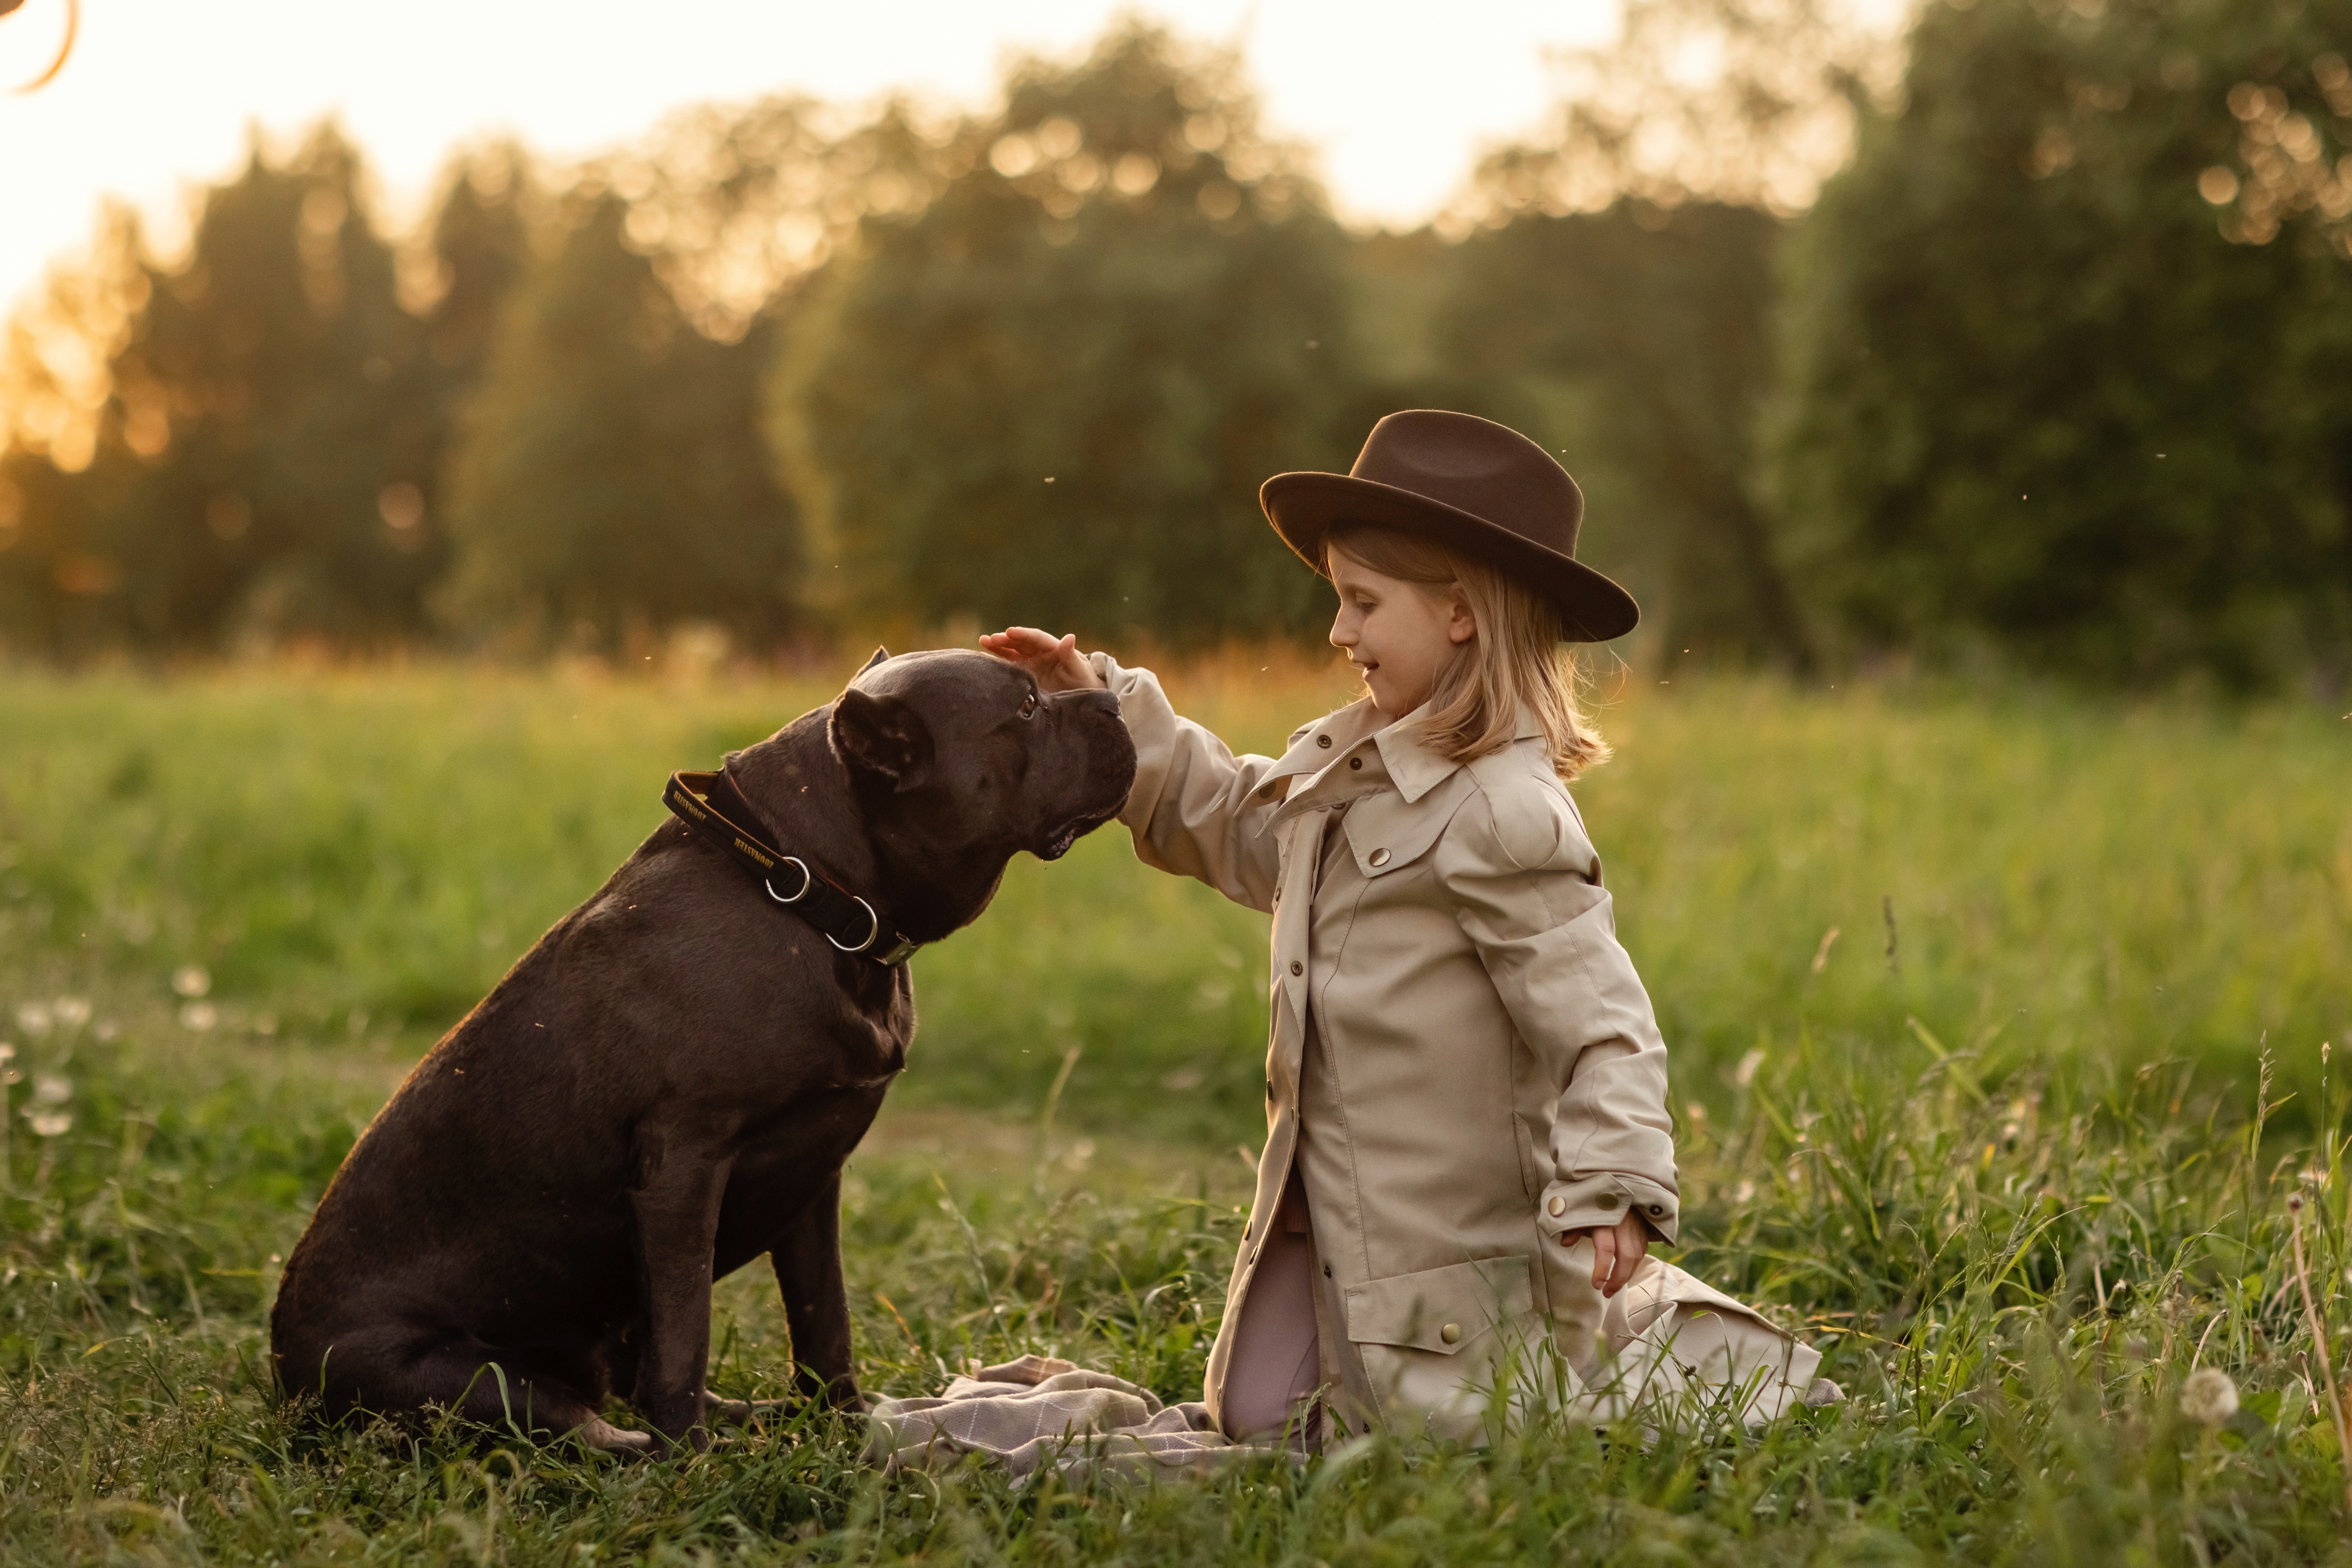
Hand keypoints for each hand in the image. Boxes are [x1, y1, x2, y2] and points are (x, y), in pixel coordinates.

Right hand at [979, 626, 1103, 692]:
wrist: (1083, 698)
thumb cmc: (1084, 681)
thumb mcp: (1079, 669)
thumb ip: (1070, 655)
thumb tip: (1070, 637)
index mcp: (1054, 648)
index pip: (1037, 638)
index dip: (1023, 634)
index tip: (1010, 632)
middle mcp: (1041, 653)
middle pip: (1021, 643)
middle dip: (1006, 639)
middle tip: (991, 638)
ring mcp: (1033, 663)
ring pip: (1013, 651)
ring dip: (999, 646)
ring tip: (983, 641)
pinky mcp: (1027, 675)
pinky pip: (1011, 666)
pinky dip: (1000, 661)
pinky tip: (986, 657)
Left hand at [1560, 1210, 1649, 1298]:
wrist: (1618, 1183)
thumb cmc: (1594, 1201)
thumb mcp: (1579, 1210)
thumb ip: (1572, 1226)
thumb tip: (1564, 1243)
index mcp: (1605, 1217)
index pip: (1606, 1247)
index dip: (1601, 1268)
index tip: (1596, 1285)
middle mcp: (1623, 1222)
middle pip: (1627, 1256)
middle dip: (1618, 1279)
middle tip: (1606, 1293)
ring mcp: (1636, 1225)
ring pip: (1637, 1256)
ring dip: (1627, 1275)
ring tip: (1613, 1288)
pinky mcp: (1644, 1229)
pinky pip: (1642, 1251)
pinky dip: (1634, 1265)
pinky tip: (1624, 1273)